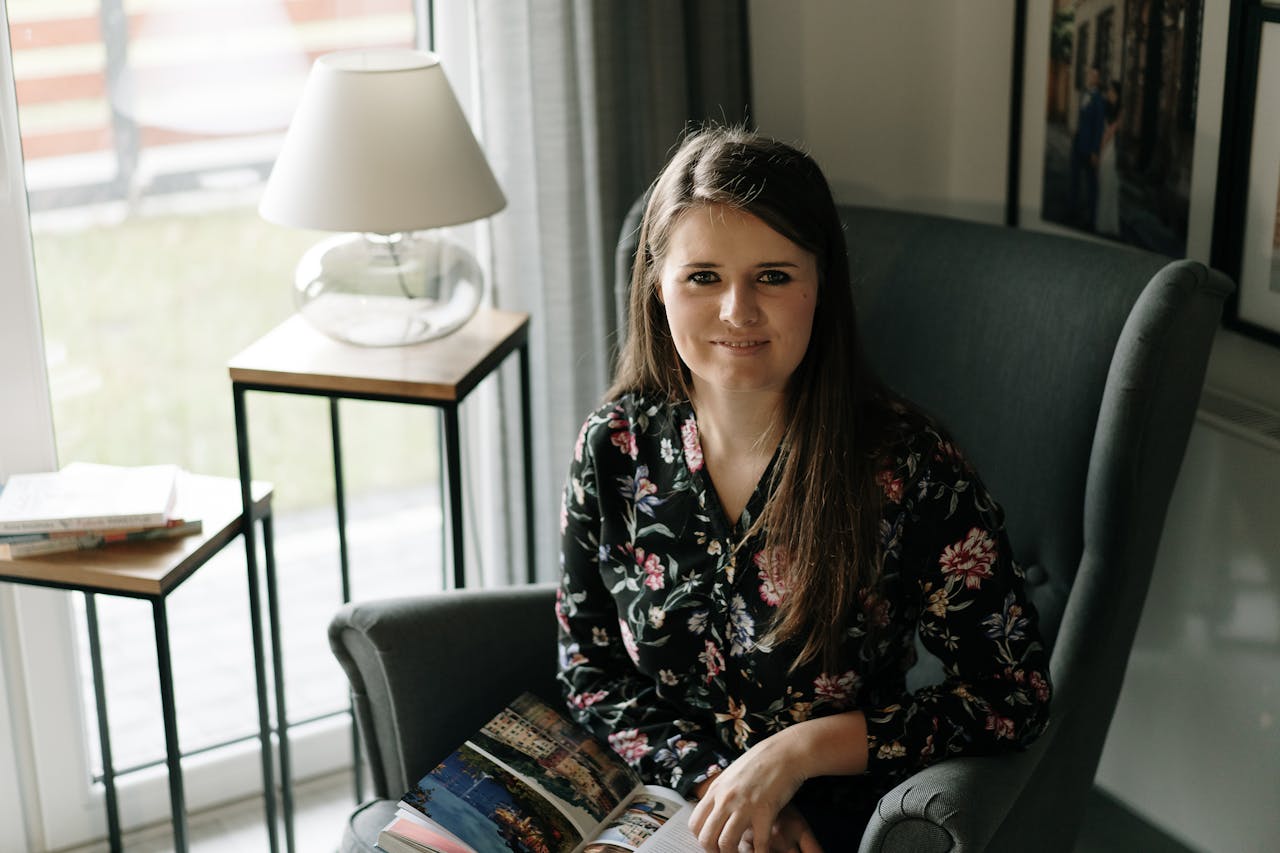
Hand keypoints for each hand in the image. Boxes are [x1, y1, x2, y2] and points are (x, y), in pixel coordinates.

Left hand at [689, 732, 807, 852]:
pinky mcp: (764, 811)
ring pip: (726, 844)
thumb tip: (713, 812)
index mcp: (715, 789)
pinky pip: (758, 843)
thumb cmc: (761, 762)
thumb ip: (721, 793)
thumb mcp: (732, 775)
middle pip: (706, 838)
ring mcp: (744, 805)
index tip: (713, 844)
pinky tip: (762, 852)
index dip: (702, 840)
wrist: (786, 752)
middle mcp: (725, 798)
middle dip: (715, 852)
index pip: (695, 824)